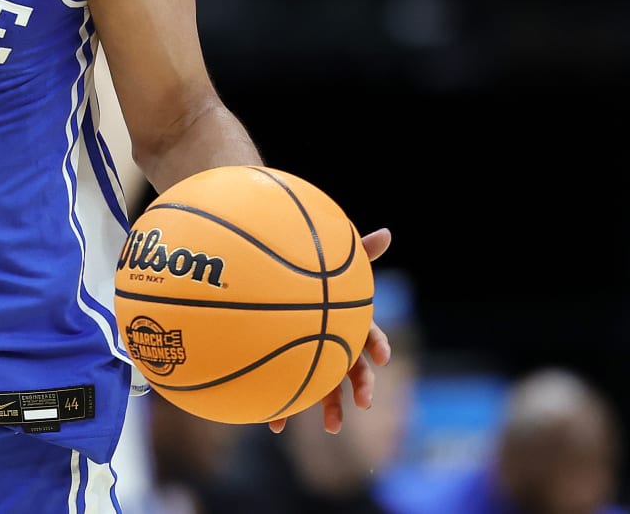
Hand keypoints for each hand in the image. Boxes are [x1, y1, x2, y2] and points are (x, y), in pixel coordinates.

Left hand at [270, 228, 393, 434]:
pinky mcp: (293, 373)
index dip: (379, 346)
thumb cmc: (310, 278)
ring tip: (333, 429)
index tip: (382, 357)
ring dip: (332, 409)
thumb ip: (355, 252)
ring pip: (329, 389)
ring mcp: (315, 362)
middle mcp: (336, 346)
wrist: (275, 294)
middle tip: (365, 403)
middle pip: (355, 370)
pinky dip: (285, 410)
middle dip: (362, 388)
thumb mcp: (333, 264)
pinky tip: (275, 425)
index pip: (371, 335)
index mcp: (347, 324)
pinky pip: (291, 393)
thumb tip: (387, 232)